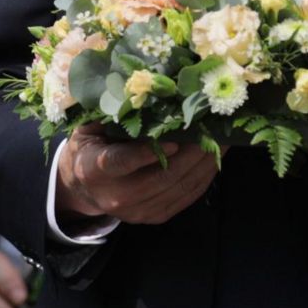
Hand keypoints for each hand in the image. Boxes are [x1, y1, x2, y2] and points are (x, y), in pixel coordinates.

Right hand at [55, 123, 218, 227]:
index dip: (146, 153)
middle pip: (161, 177)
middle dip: (192, 152)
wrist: (85, 187)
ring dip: (205, 162)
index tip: (173, 140)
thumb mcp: (91, 127)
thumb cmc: (91, 146)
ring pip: (179, 187)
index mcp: (93, 169)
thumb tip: (150, 91)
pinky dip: (205, 175)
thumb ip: (114, 115)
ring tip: (222, 138)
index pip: (119, 163)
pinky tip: (216, 156)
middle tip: (214, 128)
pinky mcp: (156, 216)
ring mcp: (137, 211)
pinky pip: (187, 196)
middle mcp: (115, 196)